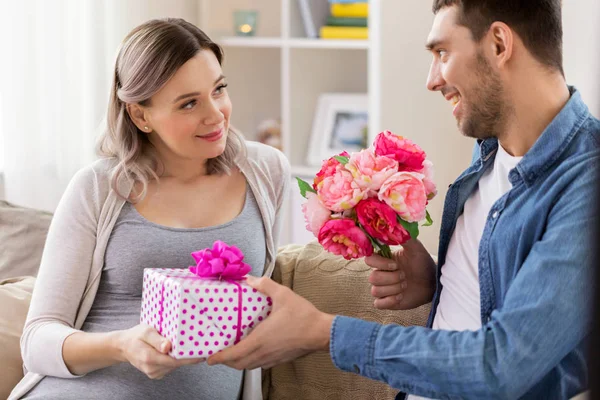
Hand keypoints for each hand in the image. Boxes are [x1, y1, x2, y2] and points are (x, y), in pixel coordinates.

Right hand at [116, 324, 202, 378]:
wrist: (124, 346)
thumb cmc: (136, 336)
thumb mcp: (146, 331)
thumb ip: (157, 340)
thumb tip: (168, 347)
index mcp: (149, 358)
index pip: (175, 360)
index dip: (189, 358)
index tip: (203, 353)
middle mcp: (152, 368)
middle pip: (176, 364)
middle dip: (188, 356)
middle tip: (200, 345)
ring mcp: (154, 373)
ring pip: (174, 366)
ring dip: (181, 357)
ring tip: (188, 346)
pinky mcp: (156, 374)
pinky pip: (170, 367)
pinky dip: (175, 359)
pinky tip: (175, 351)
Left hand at [207, 276, 333, 369]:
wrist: (322, 333)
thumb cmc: (303, 316)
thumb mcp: (283, 295)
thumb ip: (265, 285)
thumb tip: (249, 279)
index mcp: (260, 340)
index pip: (234, 355)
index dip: (220, 357)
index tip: (209, 358)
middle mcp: (263, 352)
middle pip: (239, 364)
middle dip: (226, 361)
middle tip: (219, 353)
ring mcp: (272, 358)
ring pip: (250, 366)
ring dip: (239, 362)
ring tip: (233, 352)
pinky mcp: (280, 360)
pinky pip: (260, 364)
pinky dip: (251, 361)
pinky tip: (254, 350)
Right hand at [366, 239, 435, 309]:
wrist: (433, 282)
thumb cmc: (423, 263)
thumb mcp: (416, 248)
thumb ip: (404, 237)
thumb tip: (394, 226)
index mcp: (384, 260)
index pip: (369, 260)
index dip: (380, 264)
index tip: (395, 264)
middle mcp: (380, 273)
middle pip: (372, 278)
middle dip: (391, 278)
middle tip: (405, 276)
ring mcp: (383, 288)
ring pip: (375, 290)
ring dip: (393, 289)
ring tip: (405, 285)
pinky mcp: (387, 302)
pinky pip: (378, 304)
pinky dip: (389, 301)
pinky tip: (401, 296)